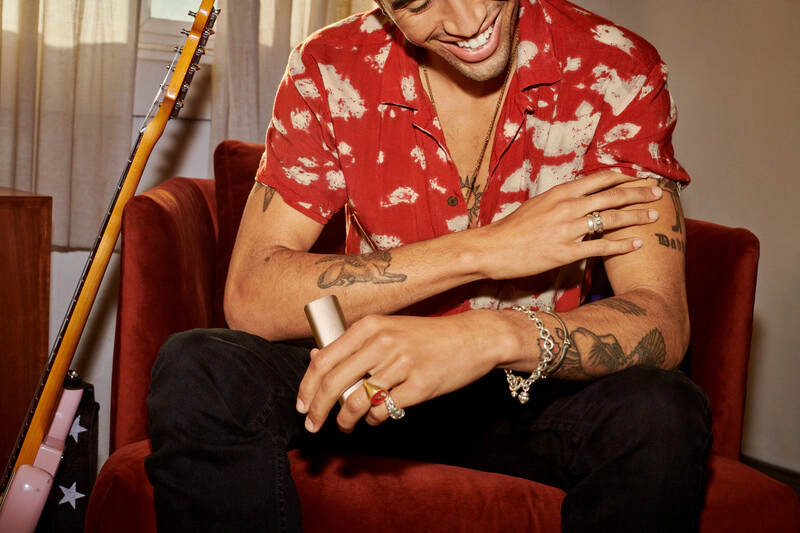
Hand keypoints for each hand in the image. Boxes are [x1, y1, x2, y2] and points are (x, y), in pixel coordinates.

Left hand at [296, 311, 500, 432]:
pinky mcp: (420, 386)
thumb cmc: (426, 337)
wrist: (472, 338)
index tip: (302, 405)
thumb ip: (352, 344)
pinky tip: (377, 417)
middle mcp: (382, 342)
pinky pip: (384, 411)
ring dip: (346, 420)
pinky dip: (375, 419)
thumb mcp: (387, 330)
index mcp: (370, 326)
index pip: (324, 360)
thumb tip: (314, 358)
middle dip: (318, 410)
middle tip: (312, 425)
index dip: (307, 387)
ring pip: (357, 401)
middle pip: (334, 383)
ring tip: (346, 425)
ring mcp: (402, 364)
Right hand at [471, 171, 661, 279]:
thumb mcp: (537, 205)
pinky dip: (623, 245)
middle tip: (658, 192)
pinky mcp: (566, 252)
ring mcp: (568, 229)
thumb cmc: (512, 229)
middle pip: (612, 196)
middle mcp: (568, 206)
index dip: (623, 178)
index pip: (599, 179)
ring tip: (653, 216)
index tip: (638, 178)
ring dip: (636, 216)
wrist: (492, 248)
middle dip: (639, 193)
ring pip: (612, 219)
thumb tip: (577, 199)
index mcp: (560, 192)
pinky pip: (602, 247)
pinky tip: (637, 244)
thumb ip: (560, 201)